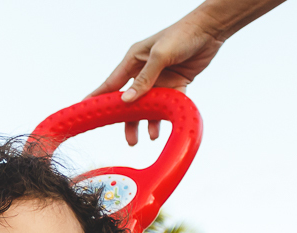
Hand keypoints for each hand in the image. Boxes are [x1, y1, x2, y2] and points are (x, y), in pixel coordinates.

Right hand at [87, 17, 222, 145]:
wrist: (211, 29)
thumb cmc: (182, 33)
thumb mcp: (160, 55)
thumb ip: (144, 79)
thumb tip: (127, 100)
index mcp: (134, 60)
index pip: (111, 83)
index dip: (98, 98)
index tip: (85, 111)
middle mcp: (144, 71)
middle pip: (130, 101)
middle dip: (128, 120)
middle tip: (129, 139)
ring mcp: (159, 79)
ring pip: (148, 106)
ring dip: (147, 122)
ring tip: (148, 138)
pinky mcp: (176, 84)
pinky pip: (167, 104)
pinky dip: (165, 116)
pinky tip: (162, 128)